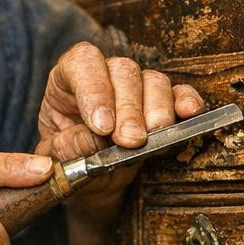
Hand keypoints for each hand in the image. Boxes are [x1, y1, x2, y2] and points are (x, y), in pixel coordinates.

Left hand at [37, 42, 204, 220]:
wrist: (90, 180)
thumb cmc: (68, 160)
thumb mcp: (55, 157)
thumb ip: (67, 146)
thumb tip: (94, 138)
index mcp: (70, 80)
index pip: (82, 64)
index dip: (94, 90)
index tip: (101, 126)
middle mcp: (106, 75)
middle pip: (124, 72)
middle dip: (129, 109)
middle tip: (130, 140)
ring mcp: (137, 86)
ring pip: (153, 81)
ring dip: (157, 111)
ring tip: (153, 137)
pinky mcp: (164, 102)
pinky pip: (179, 93)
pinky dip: (186, 101)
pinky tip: (188, 113)